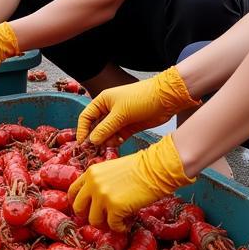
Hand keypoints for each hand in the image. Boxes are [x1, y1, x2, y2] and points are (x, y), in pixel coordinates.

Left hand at [68, 135, 194, 231]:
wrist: (155, 168)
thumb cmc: (138, 168)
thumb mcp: (110, 170)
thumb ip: (99, 182)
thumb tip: (95, 202)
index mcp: (91, 173)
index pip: (73, 192)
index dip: (77, 204)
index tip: (84, 211)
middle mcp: (93, 184)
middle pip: (78, 209)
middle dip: (88, 217)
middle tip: (101, 220)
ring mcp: (102, 196)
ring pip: (94, 221)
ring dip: (106, 224)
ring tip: (119, 220)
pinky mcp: (115, 207)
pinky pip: (112, 226)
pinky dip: (120, 227)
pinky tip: (127, 222)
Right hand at [76, 66, 200, 145]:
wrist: (166, 99)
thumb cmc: (141, 99)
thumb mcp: (121, 113)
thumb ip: (105, 128)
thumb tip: (91, 141)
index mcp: (103, 101)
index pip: (86, 116)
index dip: (82, 130)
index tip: (82, 143)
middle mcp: (109, 110)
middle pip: (96, 127)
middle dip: (95, 138)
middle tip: (94, 151)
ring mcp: (120, 119)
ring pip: (107, 134)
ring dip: (106, 141)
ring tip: (107, 148)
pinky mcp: (130, 127)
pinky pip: (118, 137)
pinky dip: (116, 142)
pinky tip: (117, 145)